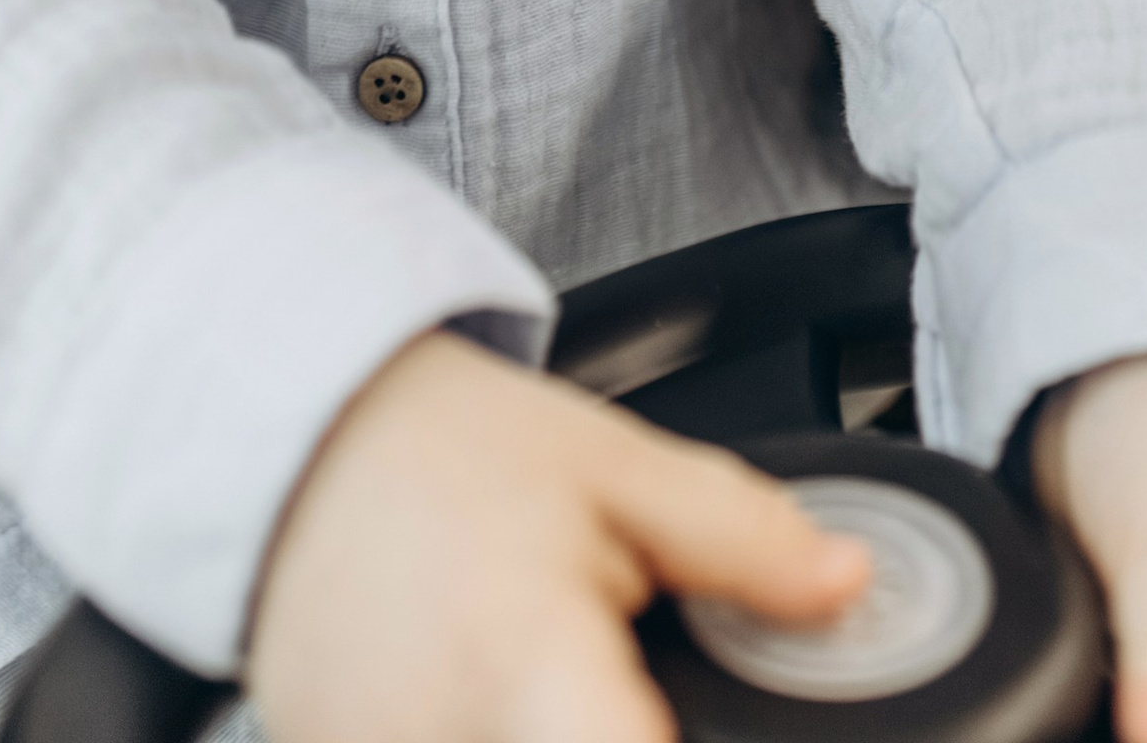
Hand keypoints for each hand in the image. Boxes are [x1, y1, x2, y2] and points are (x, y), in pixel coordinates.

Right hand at [249, 331, 869, 742]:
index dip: (676, 742)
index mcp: (527, 664)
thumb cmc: (447, 446)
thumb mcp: (616, 466)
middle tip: (628, 679)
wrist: (299, 433)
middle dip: (625, 722)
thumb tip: (847, 587)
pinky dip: (497, 738)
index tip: (691, 714)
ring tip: (558, 675)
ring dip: (563, 729)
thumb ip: (742, 540)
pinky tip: (500, 697)